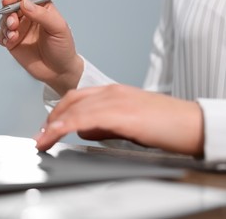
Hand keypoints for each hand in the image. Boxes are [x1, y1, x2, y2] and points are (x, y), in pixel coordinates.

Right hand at [0, 0, 82, 95]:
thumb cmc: (62, 49)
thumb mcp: (58, 28)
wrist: (59, 71)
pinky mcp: (13, 43)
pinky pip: (0, 35)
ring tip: (13, 36)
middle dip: (8, 13)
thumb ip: (42, 15)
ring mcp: (20, 30)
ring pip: (4, 20)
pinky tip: (9, 42)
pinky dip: (1, 36)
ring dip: (5, 26)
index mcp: (41, 9)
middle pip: (11, 7)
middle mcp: (29, 17)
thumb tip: (24, 3)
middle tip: (13, 24)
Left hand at [35, 84, 203, 155]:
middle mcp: (112, 93)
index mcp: (114, 92)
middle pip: (71, 101)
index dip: (59, 112)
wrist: (192, 123)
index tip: (48, 127)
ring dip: (55, 126)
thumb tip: (84, 131)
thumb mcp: (128, 122)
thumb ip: (104, 125)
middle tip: (40, 136)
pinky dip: (68, 126)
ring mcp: (116, 101)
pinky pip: (86, 119)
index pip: (77, 97)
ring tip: (43, 141)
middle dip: (51, 119)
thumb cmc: (166, 124)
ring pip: (75, 109)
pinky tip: (58, 135)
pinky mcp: (122, 114)